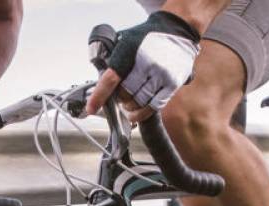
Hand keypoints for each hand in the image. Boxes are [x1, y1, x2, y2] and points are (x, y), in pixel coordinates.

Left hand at [85, 11, 199, 119]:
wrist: (178, 29)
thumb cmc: (148, 37)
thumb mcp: (126, 39)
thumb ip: (114, 58)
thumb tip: (99, 82)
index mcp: (131, 49)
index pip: (111, 78)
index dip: (100, 96)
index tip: (91, 108)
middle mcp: (147, 62)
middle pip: (125, 94)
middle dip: (119, 98)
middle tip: (120, 96)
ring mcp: (161, 74)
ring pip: (139, 102)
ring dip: (129, 107)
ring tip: (128, 103)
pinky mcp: (172, 84)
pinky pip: (154, 106)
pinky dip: (141, 114)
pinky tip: (135, 114)